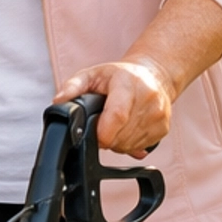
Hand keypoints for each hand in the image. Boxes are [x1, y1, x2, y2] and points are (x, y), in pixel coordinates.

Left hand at [57, 58, 173, 158]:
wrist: (154, 75)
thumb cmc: (120, 76)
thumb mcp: (92, 74)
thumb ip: (73, 86)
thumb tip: (58, 101)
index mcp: (129, 83)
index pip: (117, 116)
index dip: (102, 133)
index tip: (95, 135)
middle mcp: (148, 98)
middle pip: (121, 136)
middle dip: (106, 137)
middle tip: (102, 125)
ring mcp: (159, 115)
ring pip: (129, 145)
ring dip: (117, 142)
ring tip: (115, 124)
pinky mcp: (164, 128)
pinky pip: (141, 147)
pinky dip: (129, 144)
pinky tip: (127, 128)